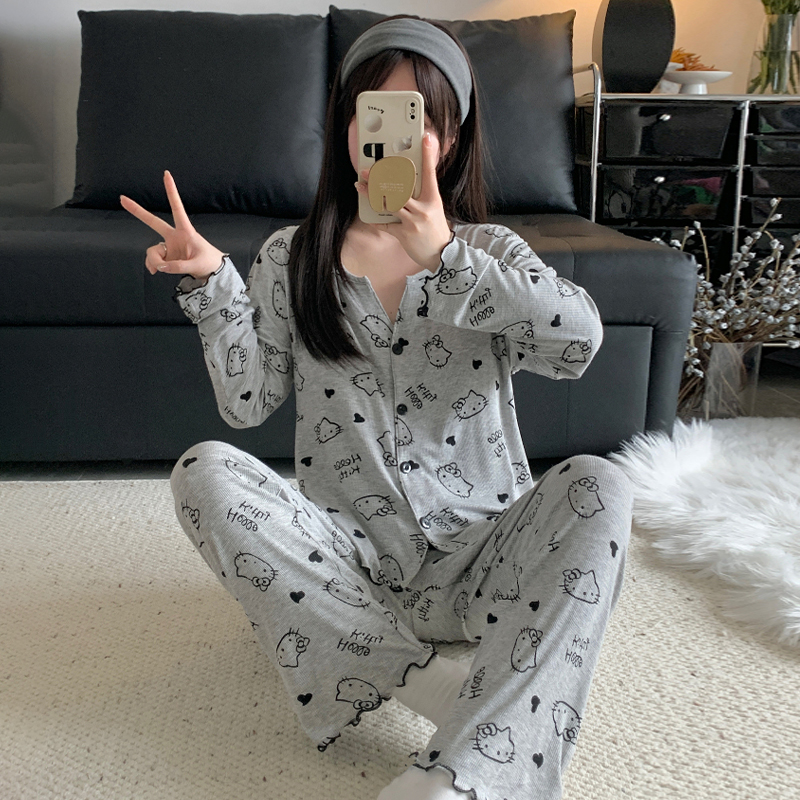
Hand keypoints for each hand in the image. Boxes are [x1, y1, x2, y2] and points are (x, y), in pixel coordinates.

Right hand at [120, 171, 225, 278]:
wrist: (211, 272)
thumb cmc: (208, 263)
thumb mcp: (197, 265)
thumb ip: (178, 266)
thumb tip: (161, 266)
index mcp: (185, 231)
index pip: (177, 208)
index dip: (171, 192)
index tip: (166, 174)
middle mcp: (174, 236)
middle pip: (153, 222)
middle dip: (137, 211)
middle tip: (122, 199)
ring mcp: (169, 246)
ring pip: (152, 251)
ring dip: (154, 261)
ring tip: (161, 269)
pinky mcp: (166, 256)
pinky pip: (153, 260)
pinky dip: (153, 266)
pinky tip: (156, 271)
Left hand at [356, 132, 452, 270]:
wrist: (441, 254)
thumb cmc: (435, 229)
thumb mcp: (435, 208)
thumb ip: (423, 195)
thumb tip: (408, 181)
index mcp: (433, 199)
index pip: (430, 173)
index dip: (428, 155)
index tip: (426, 139)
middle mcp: (423, 208)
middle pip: (400, 187)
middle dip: (381, 177)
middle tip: (367, 171)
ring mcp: (413, 222)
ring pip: (389, 203)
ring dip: (372, 195)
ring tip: (360, 188)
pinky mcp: (404, 234)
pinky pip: (386, 225)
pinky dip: (376, 220)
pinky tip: (368, 215)